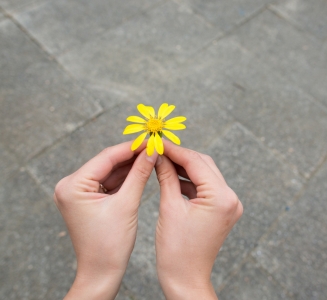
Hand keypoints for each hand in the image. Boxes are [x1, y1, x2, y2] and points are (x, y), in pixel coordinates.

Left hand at [53, 141, 157, 299]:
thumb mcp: (127, 204)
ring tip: (152, 156)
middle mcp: (70, 186)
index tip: (151, 139)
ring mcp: (77, 193)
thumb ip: (139, 174)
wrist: (102, 272)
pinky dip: (125, 178)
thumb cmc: (110, 245)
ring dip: (130, 166)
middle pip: (107, 162)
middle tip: (155, 146)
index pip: (106, 157)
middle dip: (132, 156)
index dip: (131, 147)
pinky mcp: (87, 200)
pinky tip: (142, 170)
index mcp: (72, 186)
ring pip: (109, 171)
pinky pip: (108, 182)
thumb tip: (152, 151)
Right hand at [154, 141, 242, 299]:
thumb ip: (166, 176)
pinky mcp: (223, 210)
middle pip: (204, 165)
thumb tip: (158, 155)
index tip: (158, 142)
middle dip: (181, 157)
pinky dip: (191, 182)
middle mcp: (231, 198)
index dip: (175, 150)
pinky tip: (172, 177)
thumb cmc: (176, 250)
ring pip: (206, 175)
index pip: (197, 162)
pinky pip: (207, 188)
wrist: (186, 278)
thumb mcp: (169, 208)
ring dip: (185, 168)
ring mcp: (230, 205)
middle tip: (159, 150)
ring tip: (162, 162)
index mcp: (222, 197)